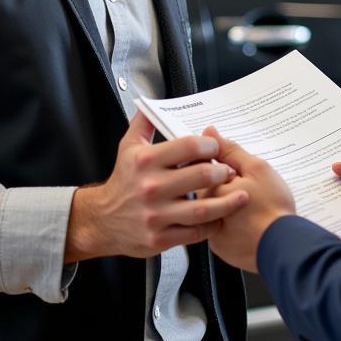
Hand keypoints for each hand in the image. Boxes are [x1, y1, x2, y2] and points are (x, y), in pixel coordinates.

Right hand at [64, 112, 248, 261]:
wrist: (102, 220)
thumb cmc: (122, 181)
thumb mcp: (128, 146)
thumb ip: (144, 122)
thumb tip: (153, 102)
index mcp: (146, 161)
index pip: (189, 146)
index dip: (211, 145)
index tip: (216, 149)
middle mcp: (151, 187)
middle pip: (201, 175)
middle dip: (222, 172)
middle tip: (230, 172)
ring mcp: (156, 215)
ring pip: (202, 208)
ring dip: (226, 201)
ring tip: (239, 195)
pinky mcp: (159, 238)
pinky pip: (195, 233)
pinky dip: (212, 225)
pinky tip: (220, 218)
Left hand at [202, 127, 295, 273]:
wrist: (284, 247)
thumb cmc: (272, 208)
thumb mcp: (256, 169)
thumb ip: (230, 150)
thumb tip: (210, 132)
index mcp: (210, 190)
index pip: (202, 167)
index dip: (221, 163)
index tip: (238, 169)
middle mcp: (204, 212)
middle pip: (208, 190)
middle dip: (225, 184)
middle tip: (252, 189)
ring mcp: (212, 232)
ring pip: (215, 209)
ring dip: (228, 204)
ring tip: (254, 206)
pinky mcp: (221, 248)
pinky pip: (222, 229)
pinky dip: (233, 223)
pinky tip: (251, 221)